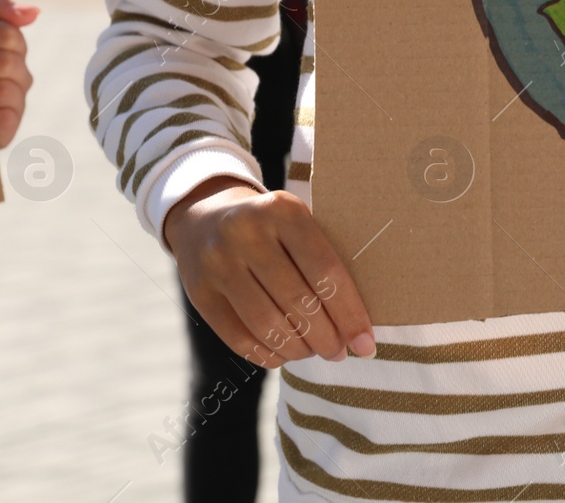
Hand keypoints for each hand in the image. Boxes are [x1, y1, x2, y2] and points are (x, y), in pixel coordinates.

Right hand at [165, 176, 376, 365]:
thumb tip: (356, 324)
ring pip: (268, 324)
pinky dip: (267, 354)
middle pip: (299, 301)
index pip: (326, 271)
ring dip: (298, 349)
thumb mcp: (296, 222)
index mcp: (283, 210)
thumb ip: (322, 258)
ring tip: (312, 352)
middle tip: (338, 352)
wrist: (203, 219)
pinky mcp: (198, 291)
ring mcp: (218, 262)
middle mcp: (247, 232)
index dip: (349, 313)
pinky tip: (283, 355)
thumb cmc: (270, 228)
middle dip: (326, 337)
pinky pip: (238, 337)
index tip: (366, 343)